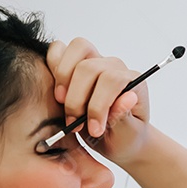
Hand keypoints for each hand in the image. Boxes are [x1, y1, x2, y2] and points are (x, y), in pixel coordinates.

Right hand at [45, 37, 150, 166]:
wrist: (117, 138)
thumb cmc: (124, 136)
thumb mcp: (127, 135)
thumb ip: (124, 116)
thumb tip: (128, 97)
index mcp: (133, 82)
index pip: (113, 80)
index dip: (98, 106)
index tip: (94, 130)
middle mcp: (115, 67)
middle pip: (89, 67)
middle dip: (77, 99)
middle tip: (75, 124)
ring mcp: (96, 60)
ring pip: (77, 49)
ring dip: (63, 79)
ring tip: (62, 104)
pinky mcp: (76, 62)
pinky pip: (61, 49)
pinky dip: (53, 65)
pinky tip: (57, 91)